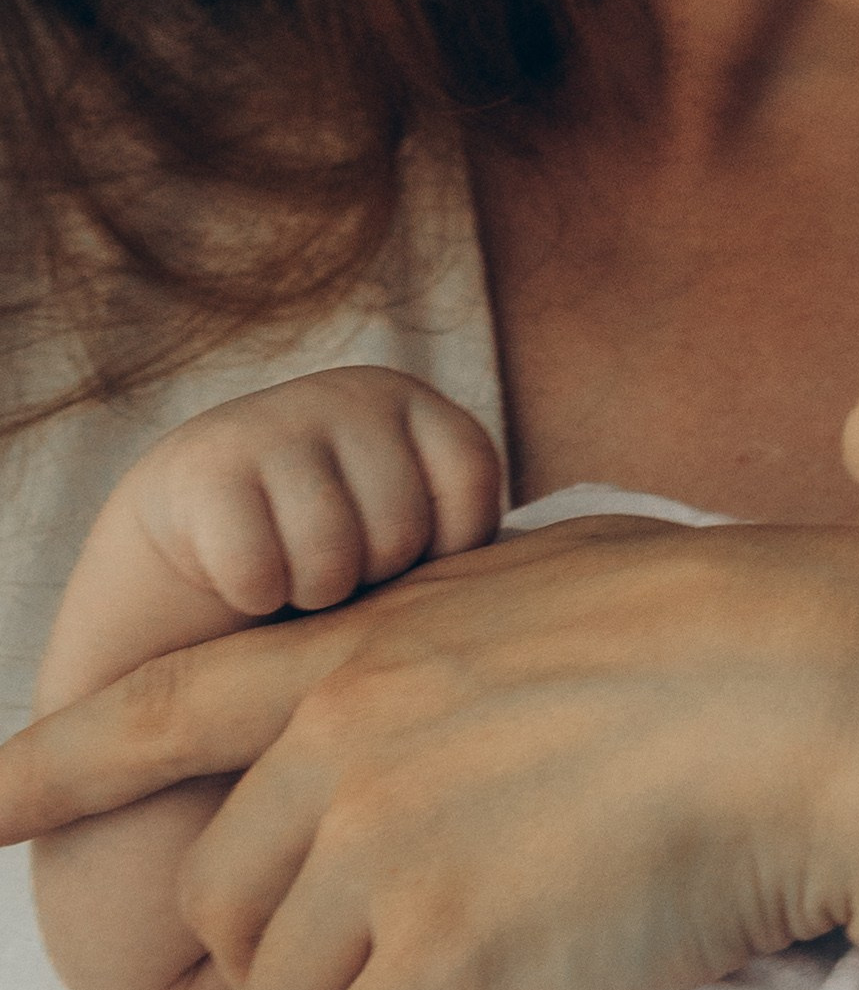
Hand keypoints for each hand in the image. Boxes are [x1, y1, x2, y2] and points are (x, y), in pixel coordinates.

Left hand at [0, 515, 858, 989]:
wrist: (838, 695)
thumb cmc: (742, 627)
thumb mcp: (566, 584)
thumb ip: (471, 627)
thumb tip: (457, 644)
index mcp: (363, 649)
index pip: (158, 707)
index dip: (45, 769)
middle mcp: (340, 748)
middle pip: (231, 909)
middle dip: (256, 983)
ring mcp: (384, 860)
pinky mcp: (447, 972)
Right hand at [119, 367, 501, 617]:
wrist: (189, 544)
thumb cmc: (325, 552)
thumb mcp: (406, 526)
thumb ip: (464, 535)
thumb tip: (538, 597)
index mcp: (414, 404)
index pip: (473, 482)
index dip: (446, 546)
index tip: (410, 559)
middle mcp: (349, 393)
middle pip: (402, 531)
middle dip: (371, 577)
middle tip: (338, 566)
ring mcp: (273, 420)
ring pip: (331, 558)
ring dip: (312, 593)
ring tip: (295, 573)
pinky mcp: (204, 466)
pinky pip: (259, 571)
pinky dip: (253, 595)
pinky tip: (241, 572)